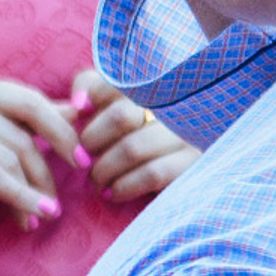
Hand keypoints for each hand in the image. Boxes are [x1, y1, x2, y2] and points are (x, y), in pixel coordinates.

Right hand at [0, 71, 74, 235]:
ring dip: (32, 192)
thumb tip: (77, 111)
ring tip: (40, 215)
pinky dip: (18, 199)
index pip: (30, 100)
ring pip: (10, 158)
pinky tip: (32, 217)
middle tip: (59, 199)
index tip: (84, 159)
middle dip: (48, 170)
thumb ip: (22, 123)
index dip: (62, 130)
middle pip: (22, 133)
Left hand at [69, 68, 194, 203]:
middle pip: (120, 117)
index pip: (112, 84)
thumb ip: (92, 89)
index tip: (80, 113)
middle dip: (92, 141)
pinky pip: (153, 174)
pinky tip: (113, 192)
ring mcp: (190, 133)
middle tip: (84, 157)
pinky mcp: (195, 163)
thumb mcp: (113, 104)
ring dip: (104, 170)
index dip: (91, 98)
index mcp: (156, 82)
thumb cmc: (133, 134)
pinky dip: (125, 186)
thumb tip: (80, 103)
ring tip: (96, 181)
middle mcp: (177, 103)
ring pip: (132, 149)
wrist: (185, 177)